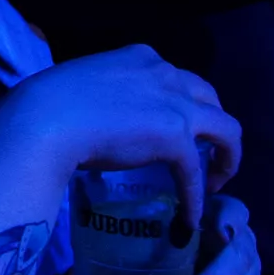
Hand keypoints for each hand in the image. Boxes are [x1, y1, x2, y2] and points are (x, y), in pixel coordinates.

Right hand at [8, 44, 242, 227]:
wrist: (46, 119)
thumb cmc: (50, 103)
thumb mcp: (88, 86)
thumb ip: (108, 96)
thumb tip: (103, 123)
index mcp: (142, 57)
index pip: (177, 79)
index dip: (182, 106)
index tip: (174, 130)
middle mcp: (166, 74)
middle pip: (211, 99)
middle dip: (213, 128)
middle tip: (202, 155)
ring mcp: (175, 105)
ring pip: (227, 130)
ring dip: (227, 158)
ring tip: (213, 183)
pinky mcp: (175, 137)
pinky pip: (196, 173)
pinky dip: (196, 197)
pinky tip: (190, 217)